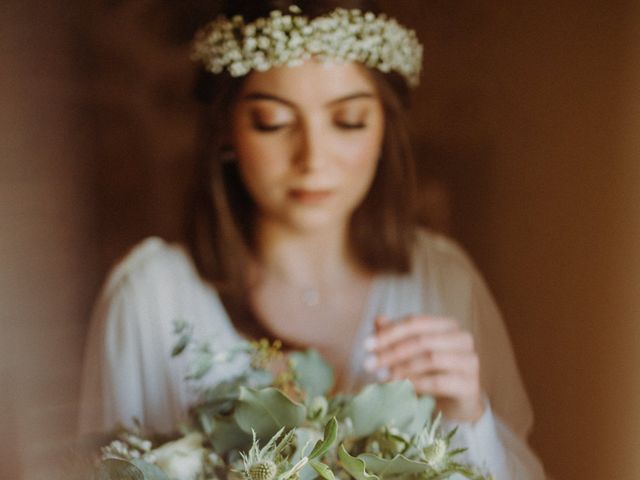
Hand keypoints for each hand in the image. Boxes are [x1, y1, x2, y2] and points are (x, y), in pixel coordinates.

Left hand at [365, 315, 484, 422]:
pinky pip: (438, 381)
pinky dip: (415, 384)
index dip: (390, 332)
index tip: (367, 345)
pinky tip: (398, 388)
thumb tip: (378, 320)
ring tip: (382, 377)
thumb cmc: (432, 372)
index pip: (416, 322)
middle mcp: (462, 338)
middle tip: (369, 364)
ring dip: (401, 368)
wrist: (457, 403)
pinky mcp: (470, 384)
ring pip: (431, 359)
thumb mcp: (411, 353)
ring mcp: (469, 361)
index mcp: (447, 325)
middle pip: (422, 340)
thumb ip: (396, 335)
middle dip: (392, 352)